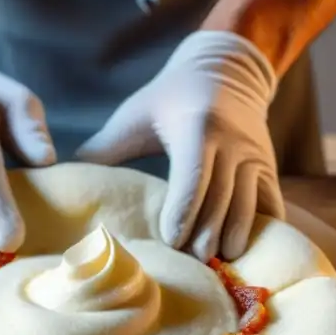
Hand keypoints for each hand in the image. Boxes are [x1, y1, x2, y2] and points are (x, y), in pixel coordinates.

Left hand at [76, 31, 282, 261]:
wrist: (227, 71)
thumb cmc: (170, 97)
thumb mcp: (136, 114)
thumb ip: (106, 147)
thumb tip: (63, 175)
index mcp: (197, 128)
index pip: (193, 175)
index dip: (183, 210)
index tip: (170, 240)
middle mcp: (232, 143)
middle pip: (221, 197)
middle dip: (207, 232)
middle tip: (193, 263)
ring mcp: (254, 156)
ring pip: (249, 203)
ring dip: (236, 235)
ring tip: (222, 263)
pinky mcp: (268, 167)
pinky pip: (272, 203)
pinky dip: (264, 228)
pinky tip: (251, 253)